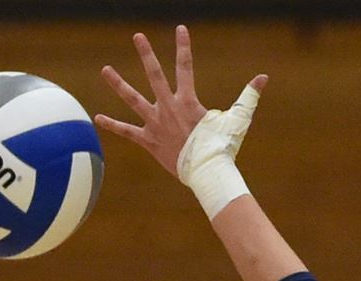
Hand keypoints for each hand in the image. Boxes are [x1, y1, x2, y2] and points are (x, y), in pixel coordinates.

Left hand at [96, 25, 266, 178]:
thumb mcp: (238, 119)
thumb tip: (263, 78)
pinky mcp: (148, 140)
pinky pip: (126, 131)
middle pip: (154, 75)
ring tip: (105, 70)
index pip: (185, 66)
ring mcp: (155, 123)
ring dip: (118, 83)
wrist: (206, 173)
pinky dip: (112, 125)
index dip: (183, 46)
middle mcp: (168, 108)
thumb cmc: (224, 146)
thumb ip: (248, 96)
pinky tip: (97, 117)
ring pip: (133, 99)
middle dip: (146, 54)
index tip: (180, 29)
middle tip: (137, 36)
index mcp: (188, 100)